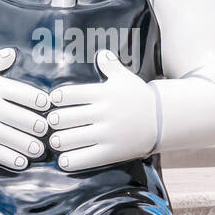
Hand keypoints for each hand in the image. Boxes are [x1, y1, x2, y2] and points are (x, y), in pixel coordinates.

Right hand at [0, 48, 48, 169]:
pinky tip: (23, 160)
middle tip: (47, 131)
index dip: (44, 103)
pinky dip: (18, 160)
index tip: (47, 108)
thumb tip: (14, 52)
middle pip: (29, 121)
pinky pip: (4, 156)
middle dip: (42, 128)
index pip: (31, 96)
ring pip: (20, 141)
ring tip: (39, 148)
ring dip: (35, 147)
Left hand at [47, 50, 157, 171]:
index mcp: (102, 93)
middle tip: (53, 124)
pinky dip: (68, 161)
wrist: (162, 120)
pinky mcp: (111, 152)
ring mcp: (107, 134)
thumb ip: (110, 65)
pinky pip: (82, 159)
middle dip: (53, 122)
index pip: (66, 95)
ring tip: (58, 141)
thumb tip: (101, 53)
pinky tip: (65, 159)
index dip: (56, 99)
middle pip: (62, 118)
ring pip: (67, 140)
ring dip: (58, 141)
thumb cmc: (139, 98)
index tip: (55, 103)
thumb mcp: (126, 78)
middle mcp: (103, 113)